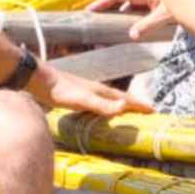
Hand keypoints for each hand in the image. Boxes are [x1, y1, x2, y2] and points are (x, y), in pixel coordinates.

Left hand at [30, 59, 153, 116]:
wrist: (40, 81)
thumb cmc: (61, 91)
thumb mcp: (83, 100)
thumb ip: (102, 105)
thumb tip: (125, 106)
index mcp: (101, 91)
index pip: (126, 99)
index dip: (139, 105)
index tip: (154, 110)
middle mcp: (97, 90)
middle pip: (120, 98)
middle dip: (134, 105)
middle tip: (146, 112)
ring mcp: (87, 92)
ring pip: (110, 100)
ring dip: (121, 105)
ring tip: (128, 112)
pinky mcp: (78, 96)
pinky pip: (98, 104)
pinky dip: (106, 108)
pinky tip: (100, 111)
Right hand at [86, 0, 175, 38]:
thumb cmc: (183, 5)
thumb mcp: (164, 16)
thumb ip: (147, 25)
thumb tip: (131, 36)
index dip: (102, 1)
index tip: (89, 10)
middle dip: (105, 6)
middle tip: (92, 17)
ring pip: (128, 3)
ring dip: (116, 12)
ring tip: (104, 23)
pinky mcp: (154, 3)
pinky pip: (136, 8)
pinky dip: (128, 15)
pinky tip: (125, 26)